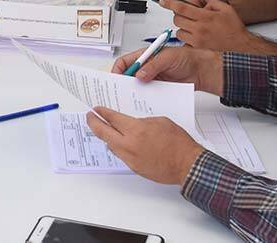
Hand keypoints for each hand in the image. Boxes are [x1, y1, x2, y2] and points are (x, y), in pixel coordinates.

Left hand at [86, 108, 203, 184]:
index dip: (102, 112)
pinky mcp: (134, 167)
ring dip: (105, 136)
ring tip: (103, 129)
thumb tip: (132, 123)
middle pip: (103, 132)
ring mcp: (130, 158)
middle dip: (93, 123)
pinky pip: (120, 155)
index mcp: (136, 129)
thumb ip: (142, 121)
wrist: (186, 164)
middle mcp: (129, 144)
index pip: (112, 118)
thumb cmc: (178, 143)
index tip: (97, 109)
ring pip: (110, 145)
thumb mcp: (160, 121)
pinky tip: (118, 142)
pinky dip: (117, 147)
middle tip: (90, 117)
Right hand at [112, 44, 222, 94]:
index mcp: (144, 56)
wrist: (200, 71)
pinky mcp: (158, 88)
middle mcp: (145, 67)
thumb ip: (153, 66)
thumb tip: (139, 75)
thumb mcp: (168, 58)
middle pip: (127, 75)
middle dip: (122, 84)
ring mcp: (151, 78)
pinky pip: (147, 93)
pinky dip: (143, 98)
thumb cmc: (185, 58)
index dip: (117, 70)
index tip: (115, 80)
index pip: (125, 62)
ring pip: (136, 86)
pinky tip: (142, 103)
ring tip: (129, 100)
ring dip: (132, 92)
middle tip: (118, 93)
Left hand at [163, 0, 256, 52]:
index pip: (182, 8)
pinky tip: (195, 36)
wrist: (241, 47)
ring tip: (193, 26)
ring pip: (179, 32)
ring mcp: (197, 40)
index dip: (170, 3)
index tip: (163, 2)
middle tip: (187, 15)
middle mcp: (199, 29)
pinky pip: (184, 42)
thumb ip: (213, 2)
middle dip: (179, 15)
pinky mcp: (197, 48)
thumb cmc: (234, 28)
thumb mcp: (226, 9)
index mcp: (205, 17)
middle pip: (177, 20)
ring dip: (183, 27)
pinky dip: (187, 38)